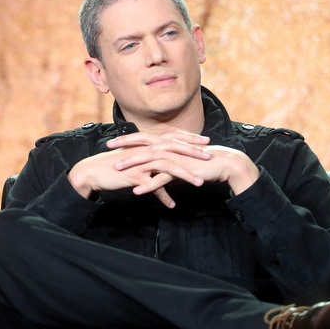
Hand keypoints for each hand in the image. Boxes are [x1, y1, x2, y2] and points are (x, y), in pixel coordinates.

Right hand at [68, 130, 211, 207]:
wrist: (92, 172)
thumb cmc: (112, 167)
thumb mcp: (133, 164)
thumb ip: (148, 168)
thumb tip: (160, 180)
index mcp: (145, 144)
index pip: (170, 137)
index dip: (187, 139)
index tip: (204, 142)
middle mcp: (144, 150)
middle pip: (173, 148)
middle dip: (193, 153)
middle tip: (210, 157)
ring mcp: (139, 162)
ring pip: (167, 165)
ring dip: (185, 174)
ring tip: (200, 183)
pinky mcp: (134, 175)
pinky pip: (152, 185)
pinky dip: (163, 195)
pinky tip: (171, 205)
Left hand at [113, 139, 259, 196]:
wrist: (222, 164)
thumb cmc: (199, 162)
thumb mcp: (178, 159)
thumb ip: (164, 161)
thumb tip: (153, 166)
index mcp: (167, 143)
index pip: (143, 137)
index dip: (127, 138)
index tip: (111, 141)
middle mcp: (169, 147)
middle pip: (143, 143)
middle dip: (124, 145)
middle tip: (107, 147)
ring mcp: (174, 157)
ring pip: (149, 159)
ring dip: (132, 164)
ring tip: (117, 169)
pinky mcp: (181, 170)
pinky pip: (162, 178)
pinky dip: (149, 184)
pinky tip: (137, 191)